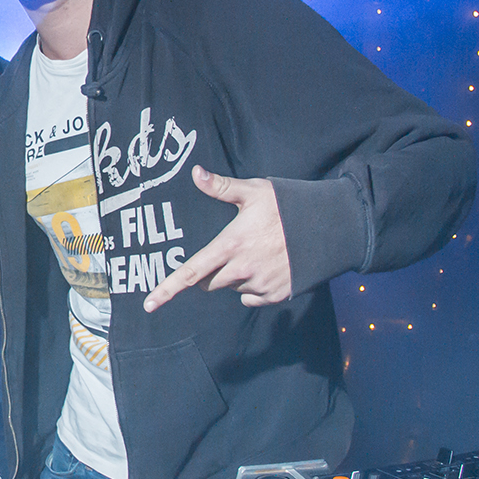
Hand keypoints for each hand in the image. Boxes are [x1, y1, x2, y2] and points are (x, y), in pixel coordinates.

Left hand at [144, 166, 292, 310]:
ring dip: (235, 276)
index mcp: (230, 245)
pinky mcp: (277, 295)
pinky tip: (267, 266)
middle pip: (210, 282)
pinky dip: (253, 287)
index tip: (149, 304)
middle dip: (211, 272)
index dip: (167, 289)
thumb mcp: (255, 191)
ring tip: (256, 252)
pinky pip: (252, 297)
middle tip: (229, 250)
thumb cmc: (288, 206)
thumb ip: (222, 187)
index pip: (191, 272)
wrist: (330, 227)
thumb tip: (196, 173)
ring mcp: (260, 284)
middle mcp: (242, 269)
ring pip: (232, 288)